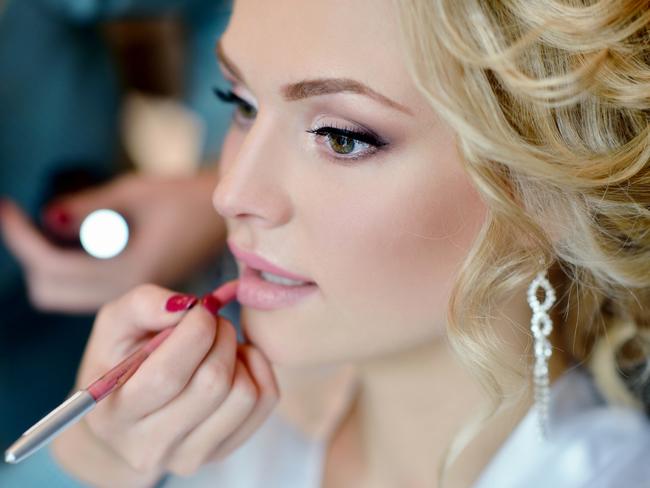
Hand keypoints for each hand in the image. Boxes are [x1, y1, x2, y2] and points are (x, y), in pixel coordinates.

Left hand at [0, 169, 224, 312]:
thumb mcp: (137, 192)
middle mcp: (126, 291)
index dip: (23, 237)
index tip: (8, 208)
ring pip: (61, 293)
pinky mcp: (129, 289)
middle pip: (49, 289)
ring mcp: (128, 294)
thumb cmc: (188, 199)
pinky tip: (80, 238)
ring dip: (49, 262)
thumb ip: (90, 207)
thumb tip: (48, 216)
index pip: (54, 265)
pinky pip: (80, 288)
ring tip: (58, 225)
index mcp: (130, 271)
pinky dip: (68, 266)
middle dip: (34, 255)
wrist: (222, 218)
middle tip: (30, 218)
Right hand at [51, 284, 279, 485]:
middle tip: (213, 321)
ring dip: (239, 354)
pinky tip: (236, 361)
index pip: (168, 374)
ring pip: (243, 395)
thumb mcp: (115, 324)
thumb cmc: (121, 359)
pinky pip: (264, 401)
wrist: (126, 418)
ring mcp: (189, 456)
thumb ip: (143, 305)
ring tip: (219, 344)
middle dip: (221, 336)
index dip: (196, 330)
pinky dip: (258, 369)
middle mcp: (151, 446)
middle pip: (212, 384)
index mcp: (115, 414)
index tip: (200, 308)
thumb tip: (185, 306)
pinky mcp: (222, 451)